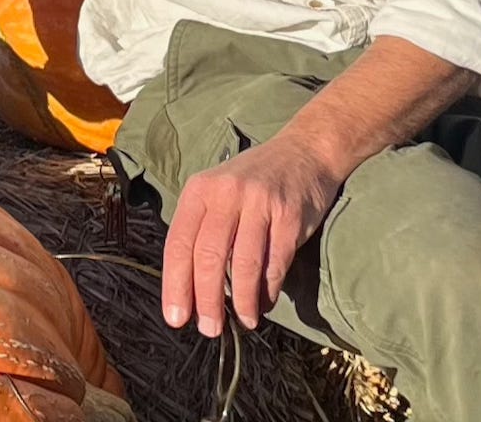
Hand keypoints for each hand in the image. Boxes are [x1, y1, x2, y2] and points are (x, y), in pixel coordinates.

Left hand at [161, 135, 340, 336]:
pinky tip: (264, 302)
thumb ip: (203, 230)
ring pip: (244, 264)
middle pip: (209, 256)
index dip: (175, 284)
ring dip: (242, 302)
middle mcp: (227, 192)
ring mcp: (260, 202)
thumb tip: (190, 289)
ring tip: (243, 321)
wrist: (305, 152)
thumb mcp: (218, 192)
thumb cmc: (254, 181)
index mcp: (201, 189)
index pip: (179, 242)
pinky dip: (268, 290)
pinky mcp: (289, 215)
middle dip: (207, 300)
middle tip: (210, 329)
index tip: (176, 318)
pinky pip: (275, 263)